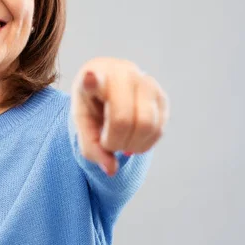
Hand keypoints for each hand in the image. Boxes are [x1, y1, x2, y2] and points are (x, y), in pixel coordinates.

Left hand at [70, 57, 169, 175]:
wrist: (110, 86)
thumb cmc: (92, 103)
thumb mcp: (82, 123)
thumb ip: (90, 147)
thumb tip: (111, 170)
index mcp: (94, 75)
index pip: (94, 79)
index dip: (93, 81)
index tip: (90, 79)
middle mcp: (122, 74)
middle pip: (123, 119)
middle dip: (116, 142)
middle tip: (108, 144)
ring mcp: (146, 82)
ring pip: (147, 125)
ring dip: (132, 145)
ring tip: (121, 143)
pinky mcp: (162, 96)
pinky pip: (159, 129)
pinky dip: (144, 144)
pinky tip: (133, 139)